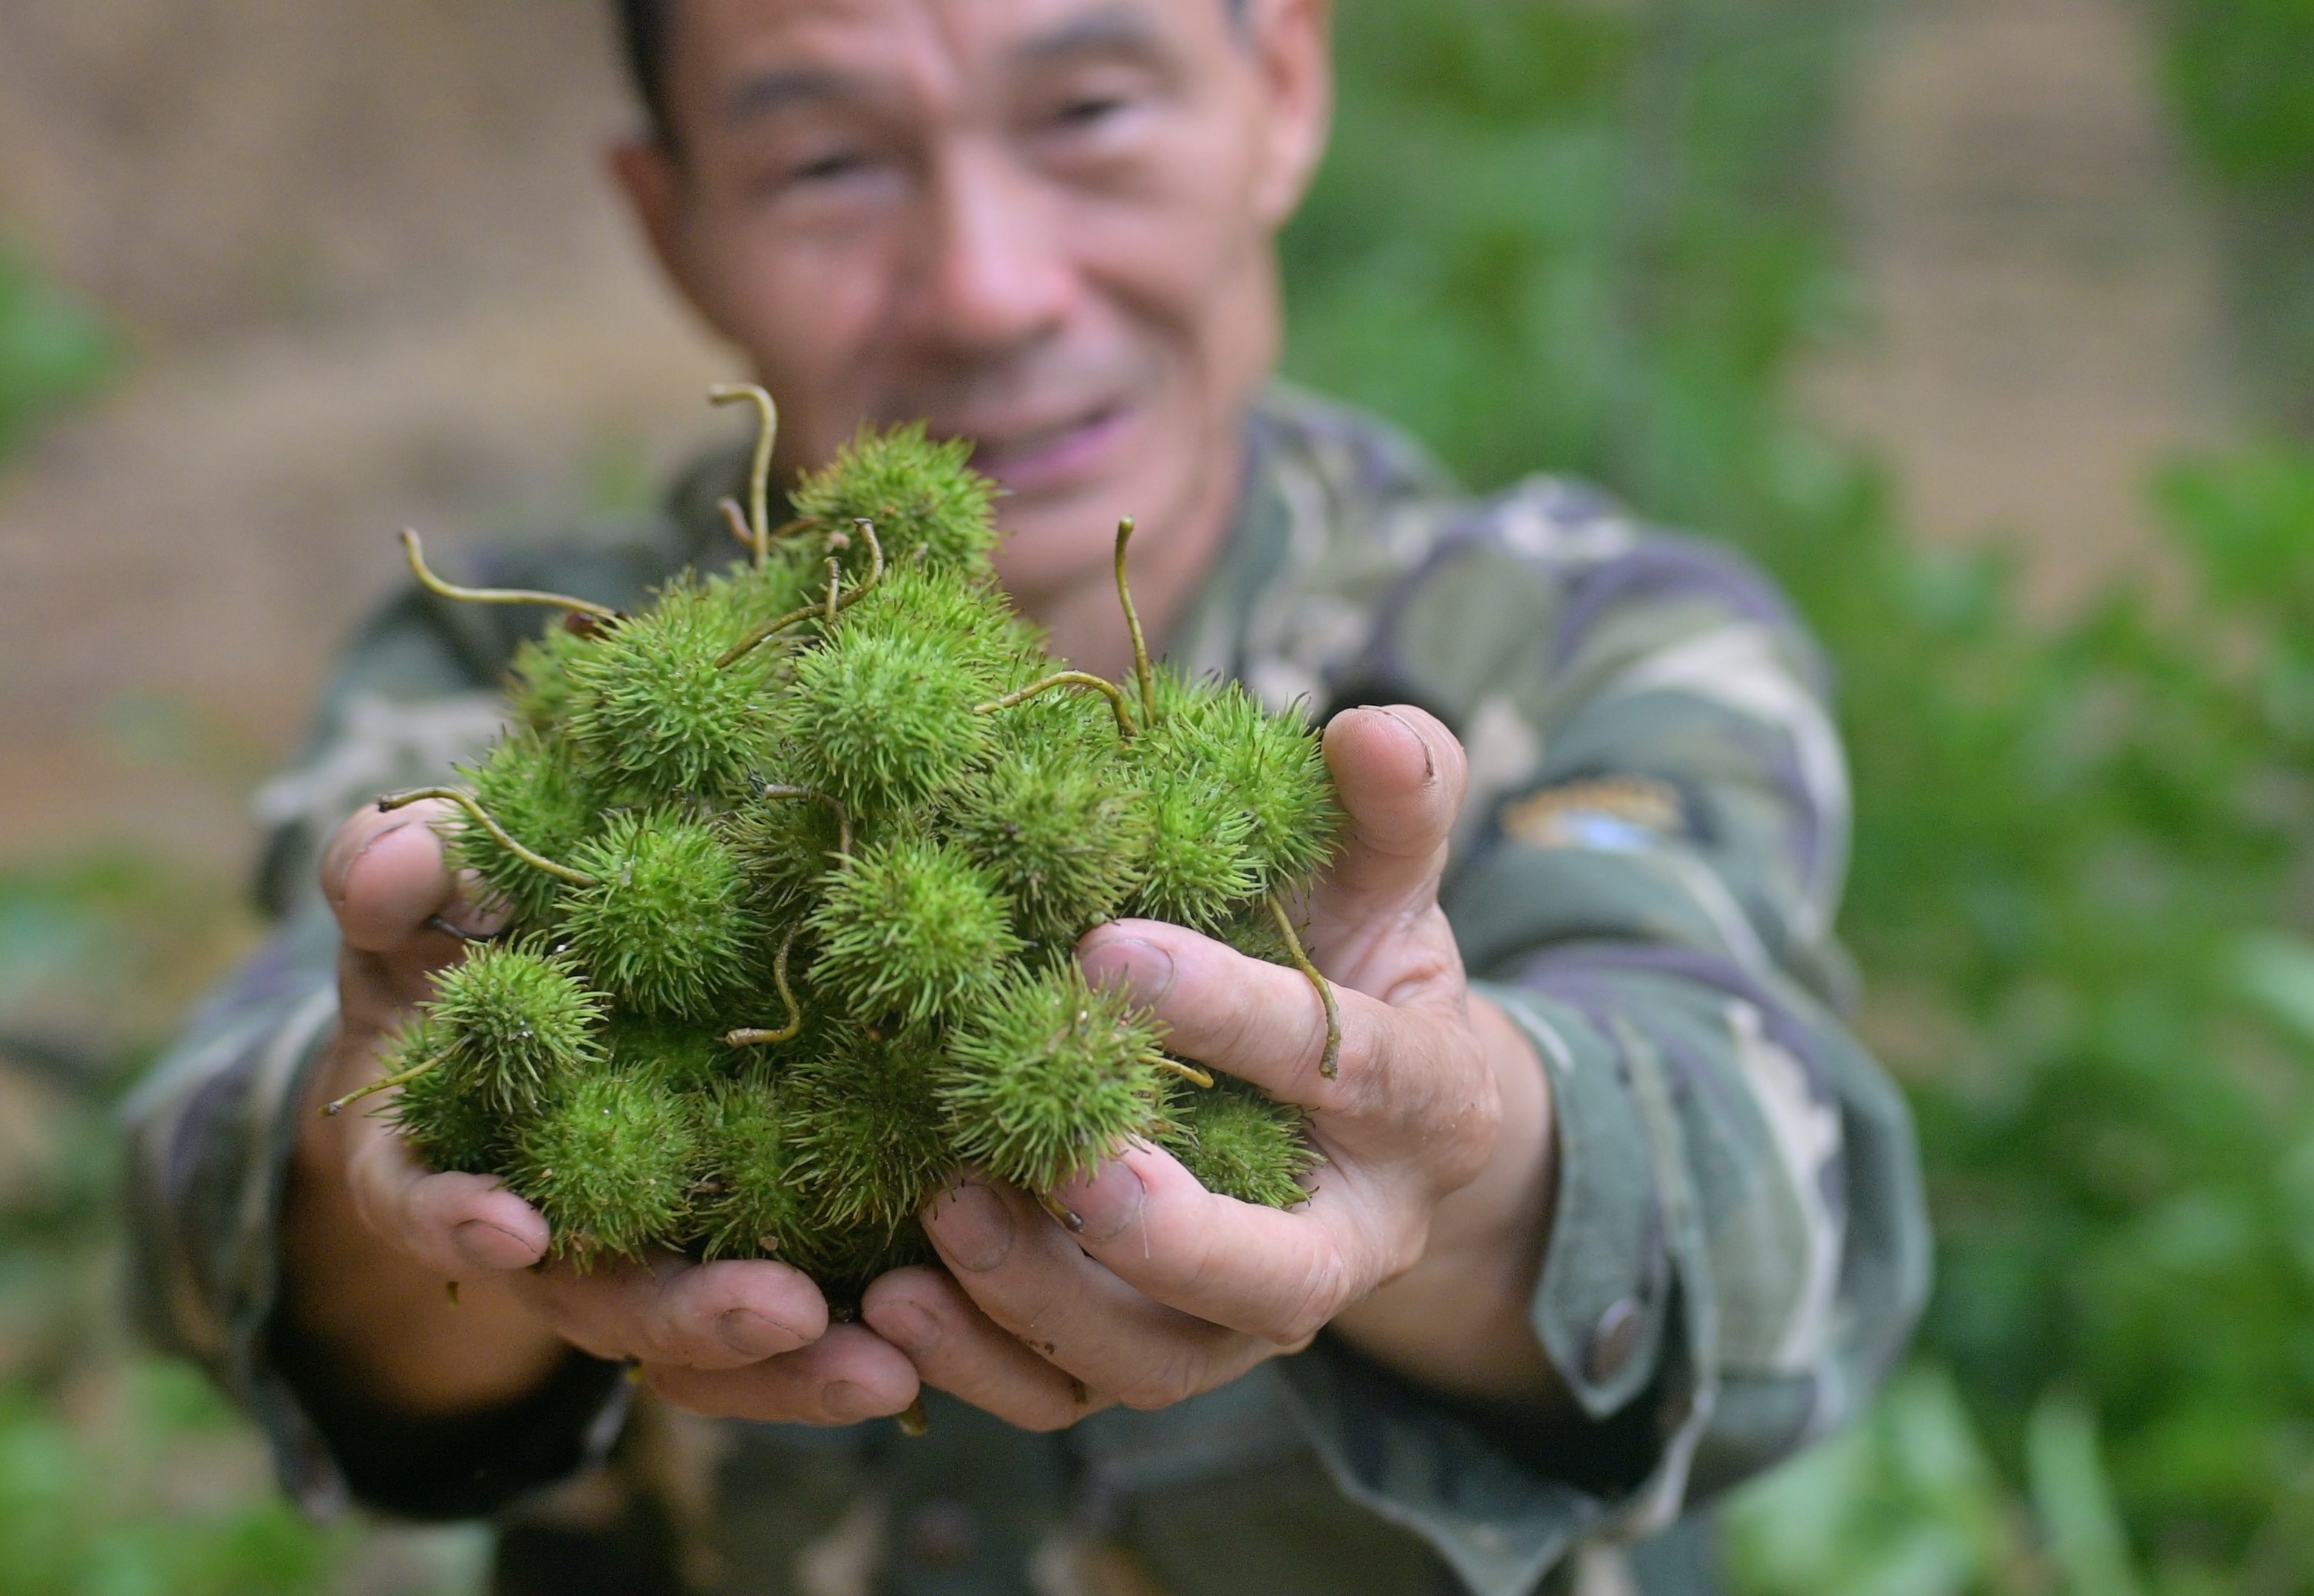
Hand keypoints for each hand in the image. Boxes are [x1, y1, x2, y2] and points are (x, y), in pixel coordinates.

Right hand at [279, 800, 920, 1424]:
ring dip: (793, 1367)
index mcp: (436, 1156)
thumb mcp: (413, 896)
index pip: (426, 1203)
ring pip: (710, 1341)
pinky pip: (792, 1317)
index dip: (458, 1222)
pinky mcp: (740, 1246)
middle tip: (783, 1314)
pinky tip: (937, 1334)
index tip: (512, 1230)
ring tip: (889, 1370)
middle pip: (606, 1301)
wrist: (538, 975)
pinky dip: (854, 1334)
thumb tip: (388, 867)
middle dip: (691, 1316)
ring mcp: (644, 1252)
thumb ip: (386, 876)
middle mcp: (541, 1236)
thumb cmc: (455, 936)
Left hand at [860, 705, 1562, 1428]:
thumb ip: (1391, 799)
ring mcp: (1243, 1318)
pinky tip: (890, 1301)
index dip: (1237, 1017)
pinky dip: (983, 1370)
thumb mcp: (1387, 876)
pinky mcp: (1153, 1356)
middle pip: (1278, 1277)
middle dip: (1171, 1234)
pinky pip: (1073, 1397)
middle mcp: (1348, 1239)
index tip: (1107, 949)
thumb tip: (1370, 725)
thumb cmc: (1355, 958)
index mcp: (1422, 1107)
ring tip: (940, 1219)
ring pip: (1162, 1360)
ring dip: (1047, 1306)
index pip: (1346, 1070)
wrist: (1365, 1116)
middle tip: (1067, 1165)